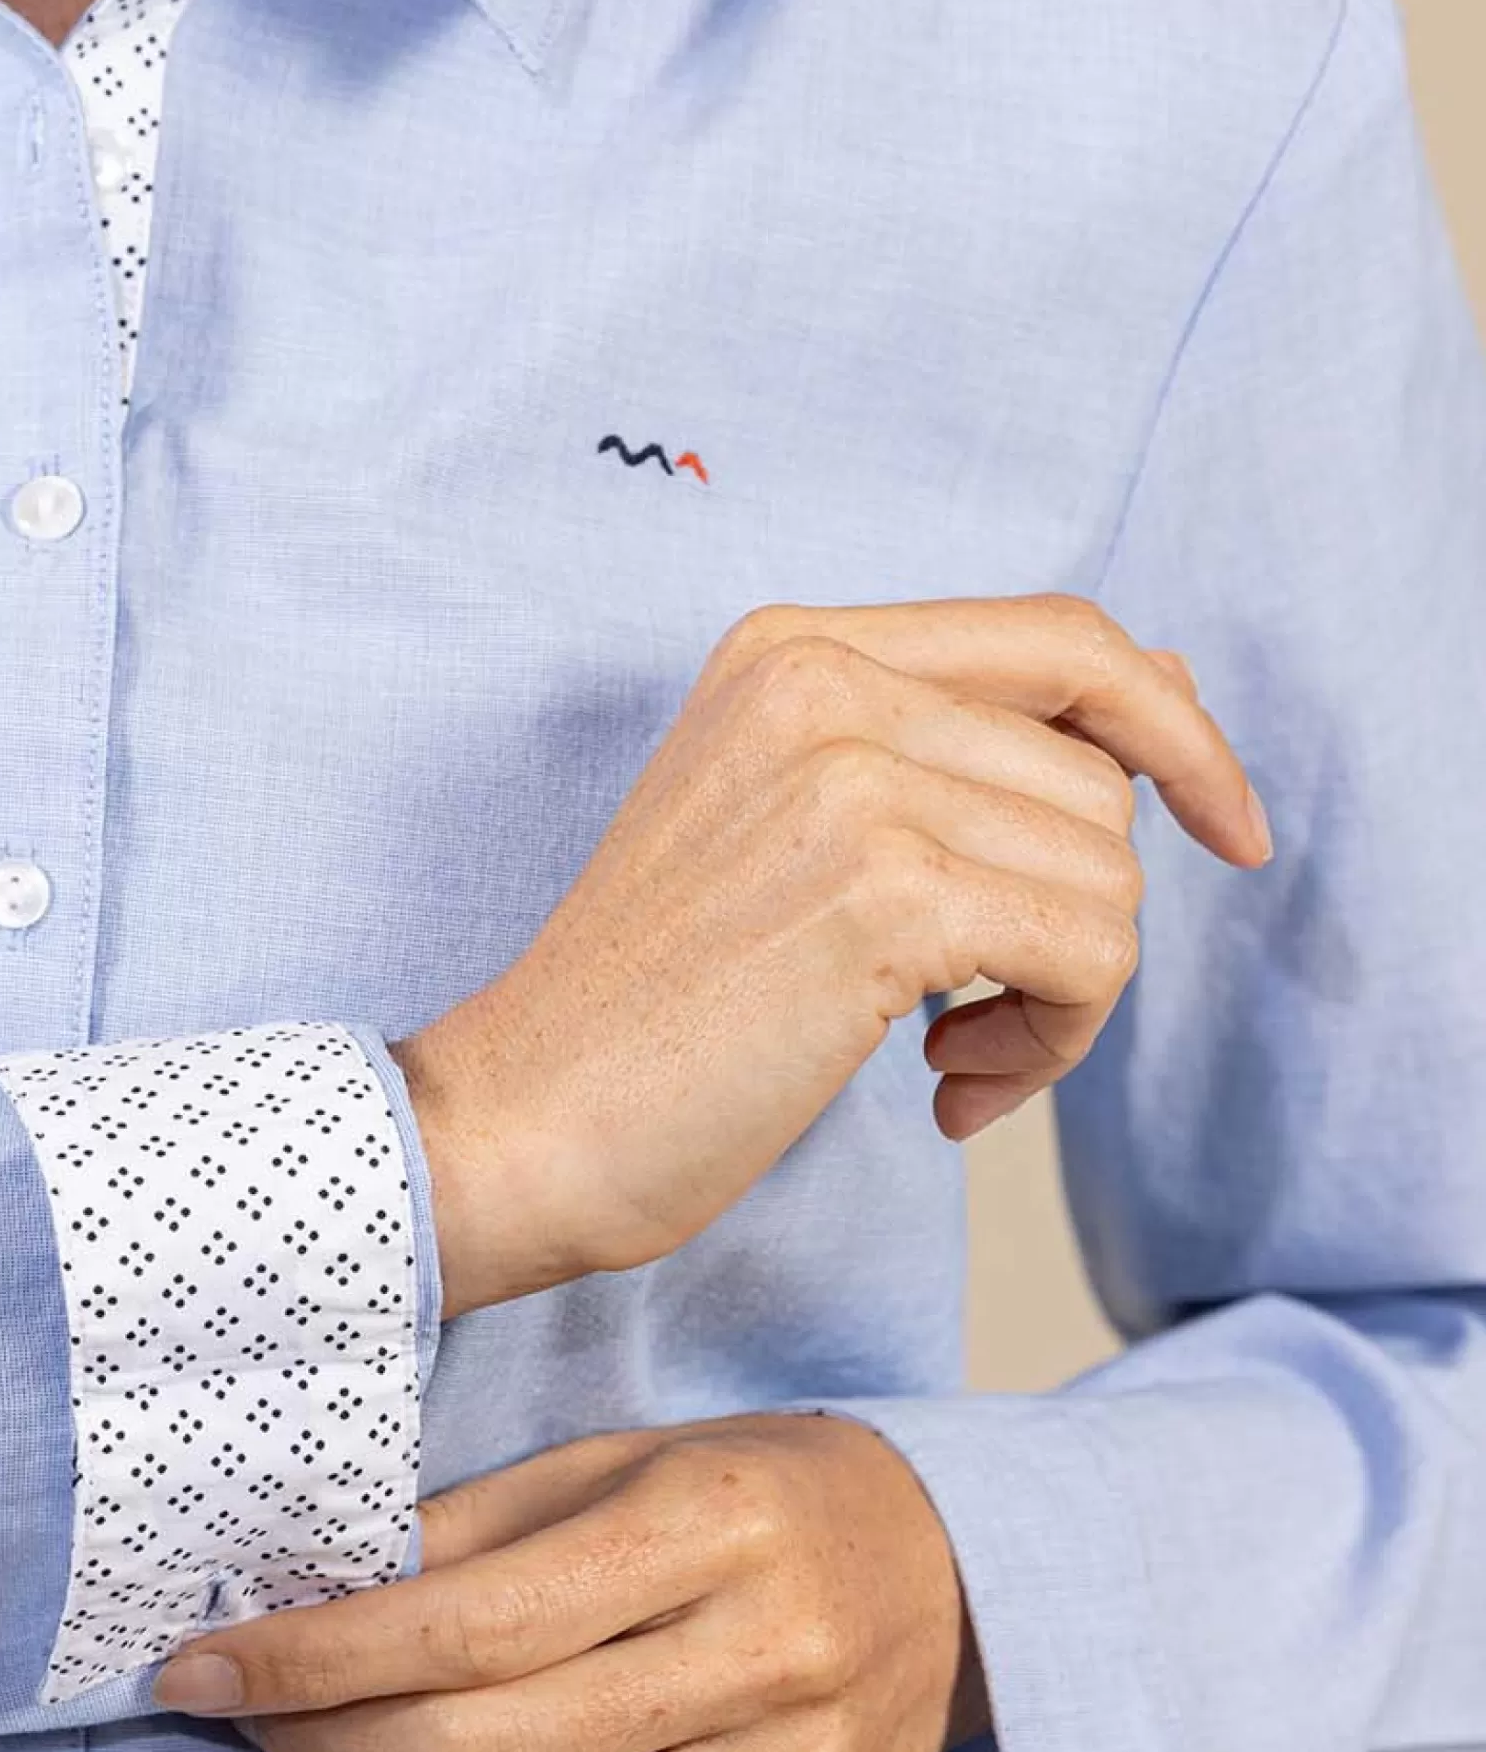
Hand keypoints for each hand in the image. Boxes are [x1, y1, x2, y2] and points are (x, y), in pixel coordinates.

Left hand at [156, 1415, 983, 1751]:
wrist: (958, 1572)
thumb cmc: (751, 1496)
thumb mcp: (618, 1460)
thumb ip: (473, 1529)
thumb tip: (307, 1594)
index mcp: (706, 1526)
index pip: (466, 1624)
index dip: (312, 1658)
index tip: (201, 1668)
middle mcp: (764, 1658)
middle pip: (490, 1751)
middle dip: (332, 1745)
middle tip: (261, 1722)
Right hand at [393, 592, 1269, 1316]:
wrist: (523, 1115)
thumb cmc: (655, 1001)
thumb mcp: (787, 817)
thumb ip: (951, 741)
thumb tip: (1167, 684)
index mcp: (794, 646)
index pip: (1065, 637)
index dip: (1176, 725)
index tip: (1228, 826)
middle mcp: (822, 678)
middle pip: (1101, 776)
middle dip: (1077, 911)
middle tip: (978, 1017)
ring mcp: (851, 776)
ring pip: (1110, 873)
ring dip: (1061, 999)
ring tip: (945, 1056)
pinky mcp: (884, 890)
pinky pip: (1091, 953)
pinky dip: (1052, 1046)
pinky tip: (945, 1090)